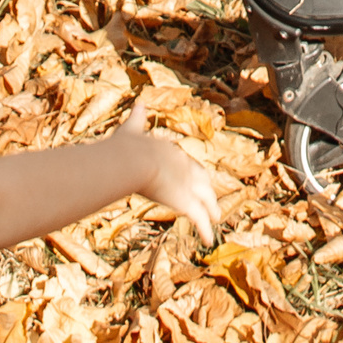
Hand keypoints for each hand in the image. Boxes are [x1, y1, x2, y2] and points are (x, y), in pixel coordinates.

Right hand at [113, 100, 221, 243]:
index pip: (187, 163)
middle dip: (208, 190)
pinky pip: (200, 219)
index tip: (194, 177)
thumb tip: (138, 104)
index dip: (191, 172)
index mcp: (172, 152)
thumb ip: (137, 119)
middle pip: (202, 180)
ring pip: (206, 200)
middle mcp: (185, 168)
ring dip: (212, 210)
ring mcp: (188, 185)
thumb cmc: (126, 148)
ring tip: (216, 219)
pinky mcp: (187, 202)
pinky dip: (206, 230)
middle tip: (211, 199)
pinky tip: (208, 239)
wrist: (131, 161)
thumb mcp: (131, 130)